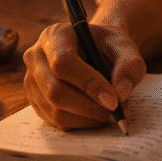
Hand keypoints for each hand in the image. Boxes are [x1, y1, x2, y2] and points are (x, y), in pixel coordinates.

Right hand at [23, 21, 145, 130]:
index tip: (114, 100)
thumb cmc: (107, 46)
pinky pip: (56, 122)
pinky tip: (98, 116)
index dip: (88, 84)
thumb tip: (120, 91)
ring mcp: (32, 82)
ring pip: (55, 111)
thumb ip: (129, 63)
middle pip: (55, 90)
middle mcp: (36, 58)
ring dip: (87, 119)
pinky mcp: (36, 102)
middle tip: (117, 112)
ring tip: (112, 113)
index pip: (63, 62)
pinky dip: (81, 124)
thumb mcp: (124, 45)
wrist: (96, 50)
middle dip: (89, 107)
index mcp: (55, 35)